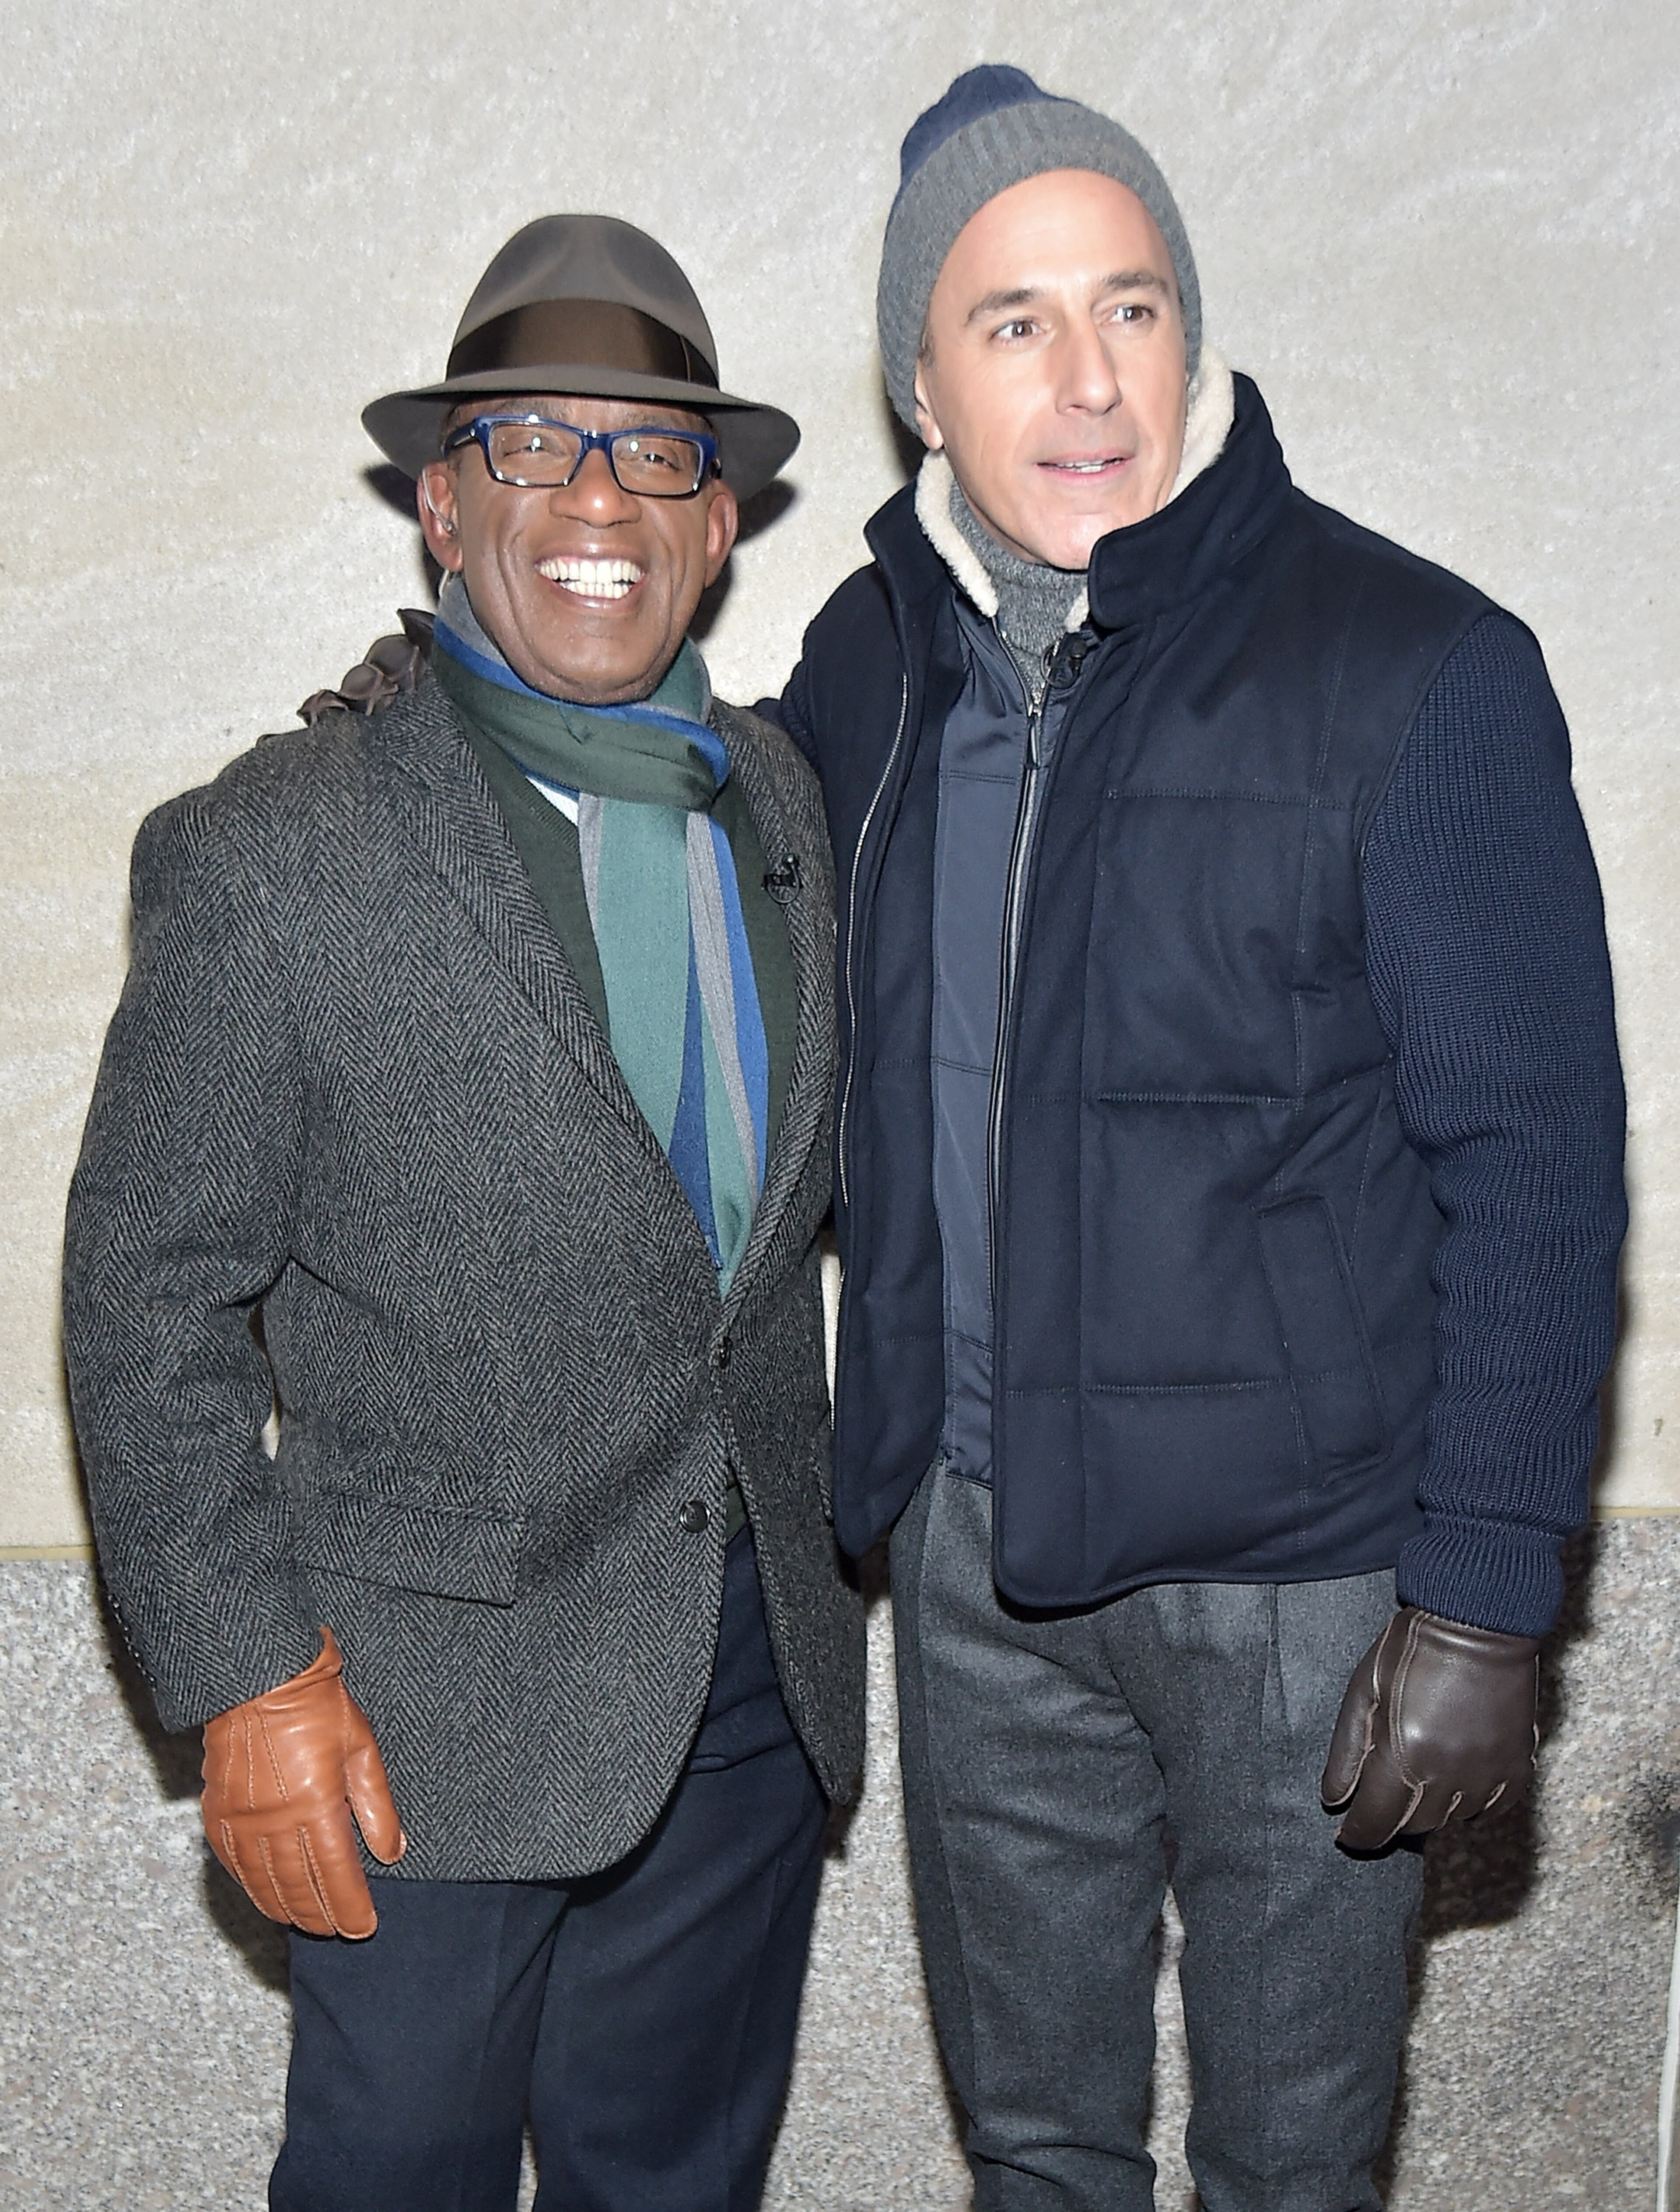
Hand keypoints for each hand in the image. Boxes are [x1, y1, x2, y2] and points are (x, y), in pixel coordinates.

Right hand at [201, 1626, 405, 1936]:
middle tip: (338, 1932)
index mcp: (315, 1806)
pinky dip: (252, 1886)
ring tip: (307, 1923)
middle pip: (299, 1886)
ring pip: (265, 1882)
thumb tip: (393, 1852)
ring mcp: (242, 1820)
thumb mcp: (362, 1750)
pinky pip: (234, 1863)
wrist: (260, 1678)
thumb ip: (377, 1807)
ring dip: (287, 1908)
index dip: (349, 1907)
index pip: (336, 1875)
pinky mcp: (218, 1812)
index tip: (363, 1927)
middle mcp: (274, 1822)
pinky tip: (265, 1896)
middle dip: (321, 1915)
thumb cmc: (319, 1707)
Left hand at [1321, 1605, 1539, 1851]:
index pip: (1376, 1821)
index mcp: (1404, 1755)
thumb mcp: (1363, 1691)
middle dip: (1391, 1819)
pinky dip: (1472, 1808)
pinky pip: (1492, 1810)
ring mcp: (1486, 1773)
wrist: (1477, 1623)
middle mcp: (1447, 1774)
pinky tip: (1457, 1786)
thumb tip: (1334, 1800)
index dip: (1358, 1834)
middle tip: (1381, 1799)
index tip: (1347, 1833)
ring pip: (1451, 1820)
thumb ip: (1347, 1751)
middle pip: (1414, 1825)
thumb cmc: (1411, 1650)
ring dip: (1429, 1811)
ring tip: (1418, 1781)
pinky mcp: (1517, 1765)